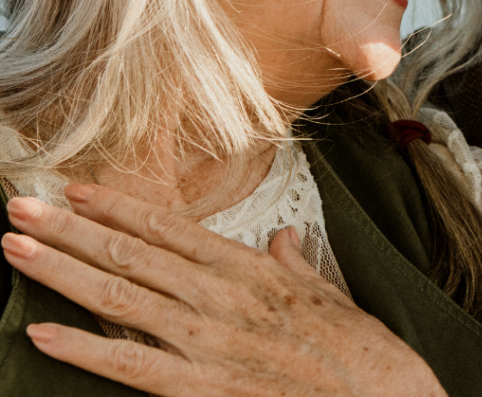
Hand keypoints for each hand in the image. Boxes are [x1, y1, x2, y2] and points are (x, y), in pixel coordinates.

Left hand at [2, 185, 445, 396]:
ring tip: (16, 248)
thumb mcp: (331, 295)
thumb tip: (282, 238)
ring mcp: (210, 343)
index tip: (78, 190)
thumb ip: (297, 264)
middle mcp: (223, 297)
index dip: (119, 208)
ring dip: (62, 271)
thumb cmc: (362, 354)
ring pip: (121, 298)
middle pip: (133, 255)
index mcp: (252, 270)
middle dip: (71, 229)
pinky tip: (42, 331)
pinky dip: (82, 348)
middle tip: (20, 205)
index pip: (172, 229)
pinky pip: (130, 367)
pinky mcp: (203, 390)